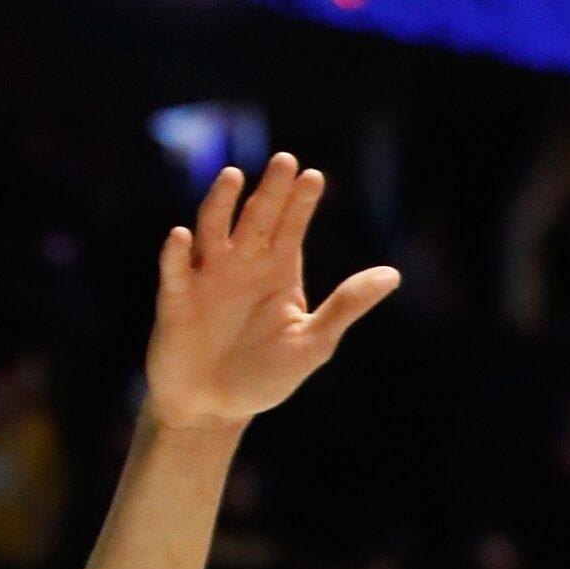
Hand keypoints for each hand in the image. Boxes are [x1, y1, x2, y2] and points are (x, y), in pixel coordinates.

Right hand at [147, 154, 399, 430]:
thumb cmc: (265, 375)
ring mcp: (207, 279)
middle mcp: (242, 266)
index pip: (291, 228)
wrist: (214, 408)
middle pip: (256, 218)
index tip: (314, 175)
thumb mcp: (313, 341)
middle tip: (285, 160)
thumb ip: (347, 305)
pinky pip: (176, 272)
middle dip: (271, 191)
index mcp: (277, 272)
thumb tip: (393, 274)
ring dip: (220, 204)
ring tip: (234, 176)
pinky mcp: (177, 300)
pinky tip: (183, 236)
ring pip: (213, 230)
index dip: (301, 202)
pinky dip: (177, 254)